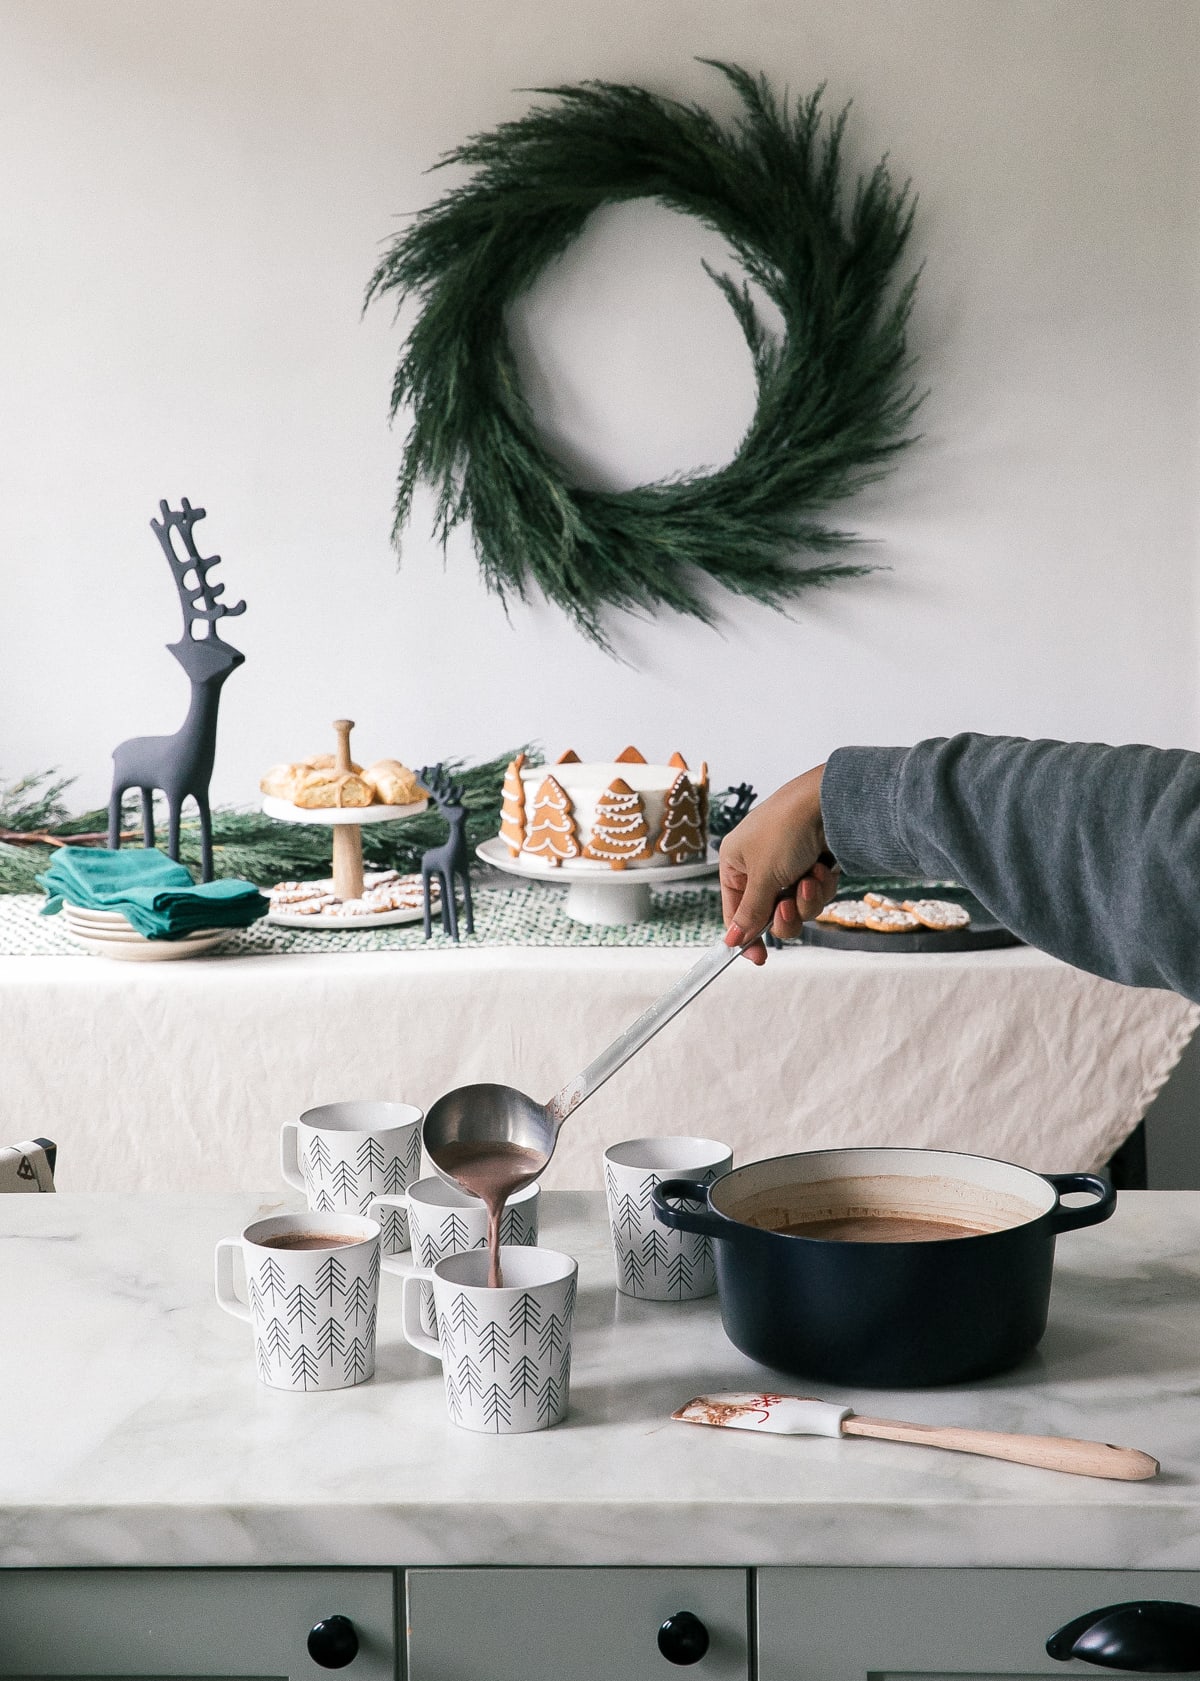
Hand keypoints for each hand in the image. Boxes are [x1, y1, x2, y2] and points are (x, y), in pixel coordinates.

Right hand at [718, 765, 838, 963]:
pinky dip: (821, 886)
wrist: (829, 801)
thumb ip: (749, 913)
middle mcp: (759, 866)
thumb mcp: (763, 876)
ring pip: (796, 908)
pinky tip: (823, 867)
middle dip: (784, 915)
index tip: (759, 958)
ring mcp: (788, 866)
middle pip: (768, 915)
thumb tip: (731, 941)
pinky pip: (815, 894)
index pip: (734, 912)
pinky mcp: (813, 865)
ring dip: (806, 898)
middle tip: (789, 907)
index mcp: (735, 864)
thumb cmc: (786, 829)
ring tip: (812, 876)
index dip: (746, 937)